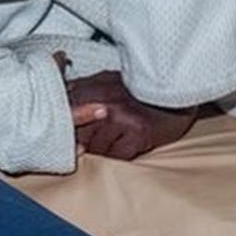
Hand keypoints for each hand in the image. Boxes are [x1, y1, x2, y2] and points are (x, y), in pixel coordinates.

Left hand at [66, 71, 198, 160]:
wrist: (175, 89)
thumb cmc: (139, 87)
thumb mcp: (106, 79)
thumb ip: (82, 91)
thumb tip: (61, 102)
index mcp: (91, 87)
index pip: (66, 115)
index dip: (65, 129)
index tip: (66, 138)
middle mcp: (102, 101)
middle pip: (78, 135)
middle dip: (84, 143)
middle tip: (91, 145)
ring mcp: (120, 117)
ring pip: (97, 148)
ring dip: (104, 151)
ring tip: (116, 142)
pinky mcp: (138, 132)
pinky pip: (117, 156)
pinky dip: (120, 155)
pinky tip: (128, 146)